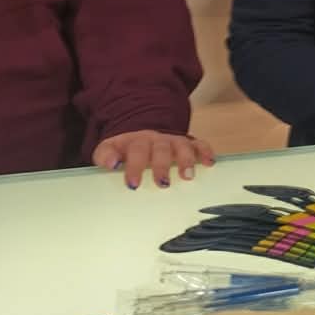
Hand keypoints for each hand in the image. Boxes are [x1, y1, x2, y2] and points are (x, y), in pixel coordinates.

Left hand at [94, 130, 214, 189]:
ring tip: (188, 175)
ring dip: (186, 159)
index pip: (136, 151)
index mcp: (136, 141)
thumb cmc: (126, 148)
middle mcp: (156, 139)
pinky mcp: (188, 143)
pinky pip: (199, 144)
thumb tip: (110, 163)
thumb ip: (105, 155)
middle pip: (160, 149)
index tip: (133, 184)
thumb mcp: (110, 148)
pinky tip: (209, 162)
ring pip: (181, 146)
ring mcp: (173, 141)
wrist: (141, 130)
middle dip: (162, 166)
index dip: (135, 167)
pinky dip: (205, 151)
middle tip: (162, 183)